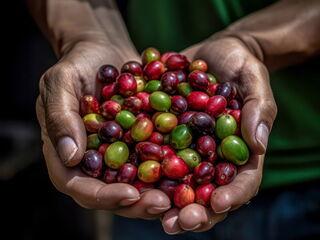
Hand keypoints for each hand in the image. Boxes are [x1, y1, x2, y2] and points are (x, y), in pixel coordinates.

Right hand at [36, 40, 170, 218]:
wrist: (104, 50)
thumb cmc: (77, 63)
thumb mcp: (60, 82)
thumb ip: (60, 116)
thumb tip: (70, 156)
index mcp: (67, 153)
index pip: (78, 185)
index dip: (102, 195)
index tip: (129, 194)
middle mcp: (94, 160)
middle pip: (111, 193)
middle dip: (137, 202)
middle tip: (164, 203)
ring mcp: (119, 153)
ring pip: (136, 183)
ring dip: (158, 192)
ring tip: (182, 194)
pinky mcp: (140, 143)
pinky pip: (154, 160)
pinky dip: (171, 168)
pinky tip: (192, 169)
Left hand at [162, 37, 276, 233]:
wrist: (211, 51)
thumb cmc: (239, 63)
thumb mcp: (253, 78)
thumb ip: (259, 109)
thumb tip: (260, 145)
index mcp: (240, 150)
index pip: (242, 181)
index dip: (233, 195)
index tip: (219, 203)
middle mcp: (212, 157)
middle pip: (207, 192)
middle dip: (194, 211)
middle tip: (178, 223)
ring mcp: (188, 149)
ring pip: (178, 183)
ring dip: (164, 201)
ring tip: (149, 210)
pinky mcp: (166, 137)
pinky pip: (155, 156)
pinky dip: (143, 170)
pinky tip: (126, 179)